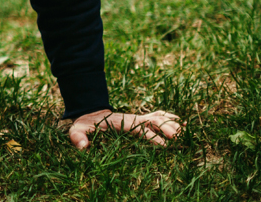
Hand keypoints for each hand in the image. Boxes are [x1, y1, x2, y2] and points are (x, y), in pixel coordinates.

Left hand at [68, 109, 182, 148]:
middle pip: (152, 120)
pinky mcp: (140, 119)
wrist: (90, 113)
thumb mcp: (77, 129)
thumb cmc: (84, 124)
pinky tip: (181, 122)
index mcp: (120, 122)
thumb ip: (77, 137)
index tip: (163, 145)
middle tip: (177, 138)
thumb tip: (83, 147)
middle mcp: (132, 118)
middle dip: (165, 127)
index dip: (151, 136)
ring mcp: (137, 118)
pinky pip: (156, 116)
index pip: (139, 128)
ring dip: (170, 123)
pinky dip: (168, 118)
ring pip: (157, 117)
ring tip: (183, 133)